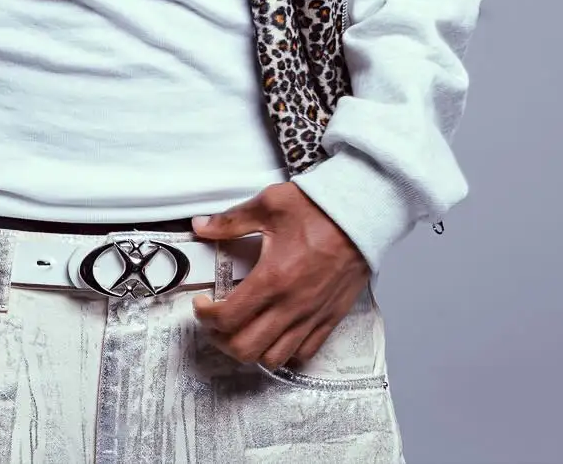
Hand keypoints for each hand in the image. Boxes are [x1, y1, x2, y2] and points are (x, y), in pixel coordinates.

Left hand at [190, 181, 369, 370]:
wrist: (361, 215)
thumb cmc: (319, 209)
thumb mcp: (269, 204)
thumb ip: (231, 220)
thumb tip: (202, 226)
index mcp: (272, 278)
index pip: (228, 317)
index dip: (205, 317)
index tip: (201, 304)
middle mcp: (291, 305)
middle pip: (245, 348)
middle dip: (221, 339)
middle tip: (215, 321)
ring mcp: (311, 316)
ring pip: (272, 357)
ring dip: (250, 350)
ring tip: (242, 330)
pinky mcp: (329, 319)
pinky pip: (303, 353)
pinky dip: (283, 352)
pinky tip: (274, 333)